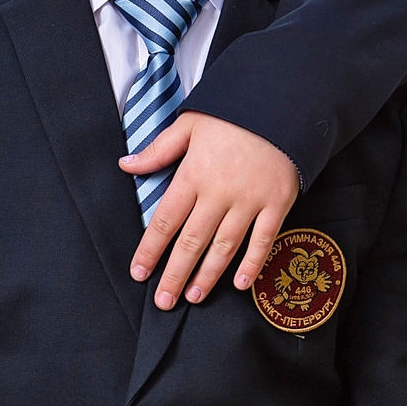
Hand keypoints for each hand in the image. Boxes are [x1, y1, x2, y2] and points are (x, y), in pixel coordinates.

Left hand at [120, 113, 300, 309]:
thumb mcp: (189, 125)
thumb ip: (158, 150)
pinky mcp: (277, 203)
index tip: (139, 273)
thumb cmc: (232, 115)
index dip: (150, 250)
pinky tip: (239, 284)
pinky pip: (263, 240)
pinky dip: (252, 264)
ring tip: (193, 296)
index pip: (164, 221)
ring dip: (208, 275)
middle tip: (163, 301)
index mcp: (193, 175)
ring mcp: (250, 201)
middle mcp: (219, 193)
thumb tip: (126, 165)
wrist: (281, 104)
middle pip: (191, 242)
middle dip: (174, 274)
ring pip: (224, 247)